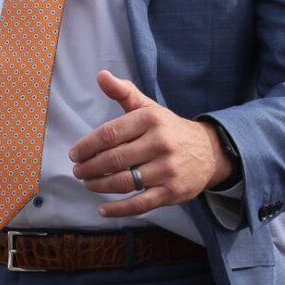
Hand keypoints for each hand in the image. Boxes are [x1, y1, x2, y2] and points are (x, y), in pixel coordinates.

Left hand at [68, 72, 233, 217]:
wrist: (210, 152)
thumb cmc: (169, 130)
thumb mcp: (149, 108)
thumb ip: (123, 92)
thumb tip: (101, 75)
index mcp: (151, 120)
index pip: (110, 134)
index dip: (87, 146)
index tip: (74, 154)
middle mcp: (160, 143)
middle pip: (114, 159)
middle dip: (89, 167)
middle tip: (78, 171)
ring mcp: (167, 169)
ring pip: (123, 182)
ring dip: (99, 185)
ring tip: (88, 183)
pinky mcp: (172, 192)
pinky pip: (139, 204)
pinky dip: (118, 209)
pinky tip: (103, 209)